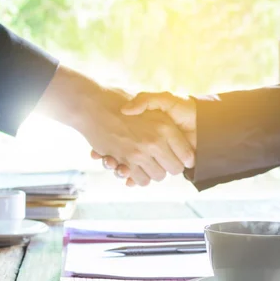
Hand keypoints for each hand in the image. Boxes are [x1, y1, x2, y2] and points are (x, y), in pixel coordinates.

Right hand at [34, 66, 194, 184]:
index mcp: (165, 126)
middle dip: (169, 167)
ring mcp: (139, 152)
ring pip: (157, 176)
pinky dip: (137, 177)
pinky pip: (140, 179)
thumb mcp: (148, 102)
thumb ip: (169, 122)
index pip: (187, 155)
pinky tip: (132, 167)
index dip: (185, 159)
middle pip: (174, 169)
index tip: (179, 157)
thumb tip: (179, 145)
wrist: (92, 104)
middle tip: (162, 160)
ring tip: (146, 163)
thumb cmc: (120, 100)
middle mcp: (155, 140)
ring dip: (152, 173)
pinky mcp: (124, 160)